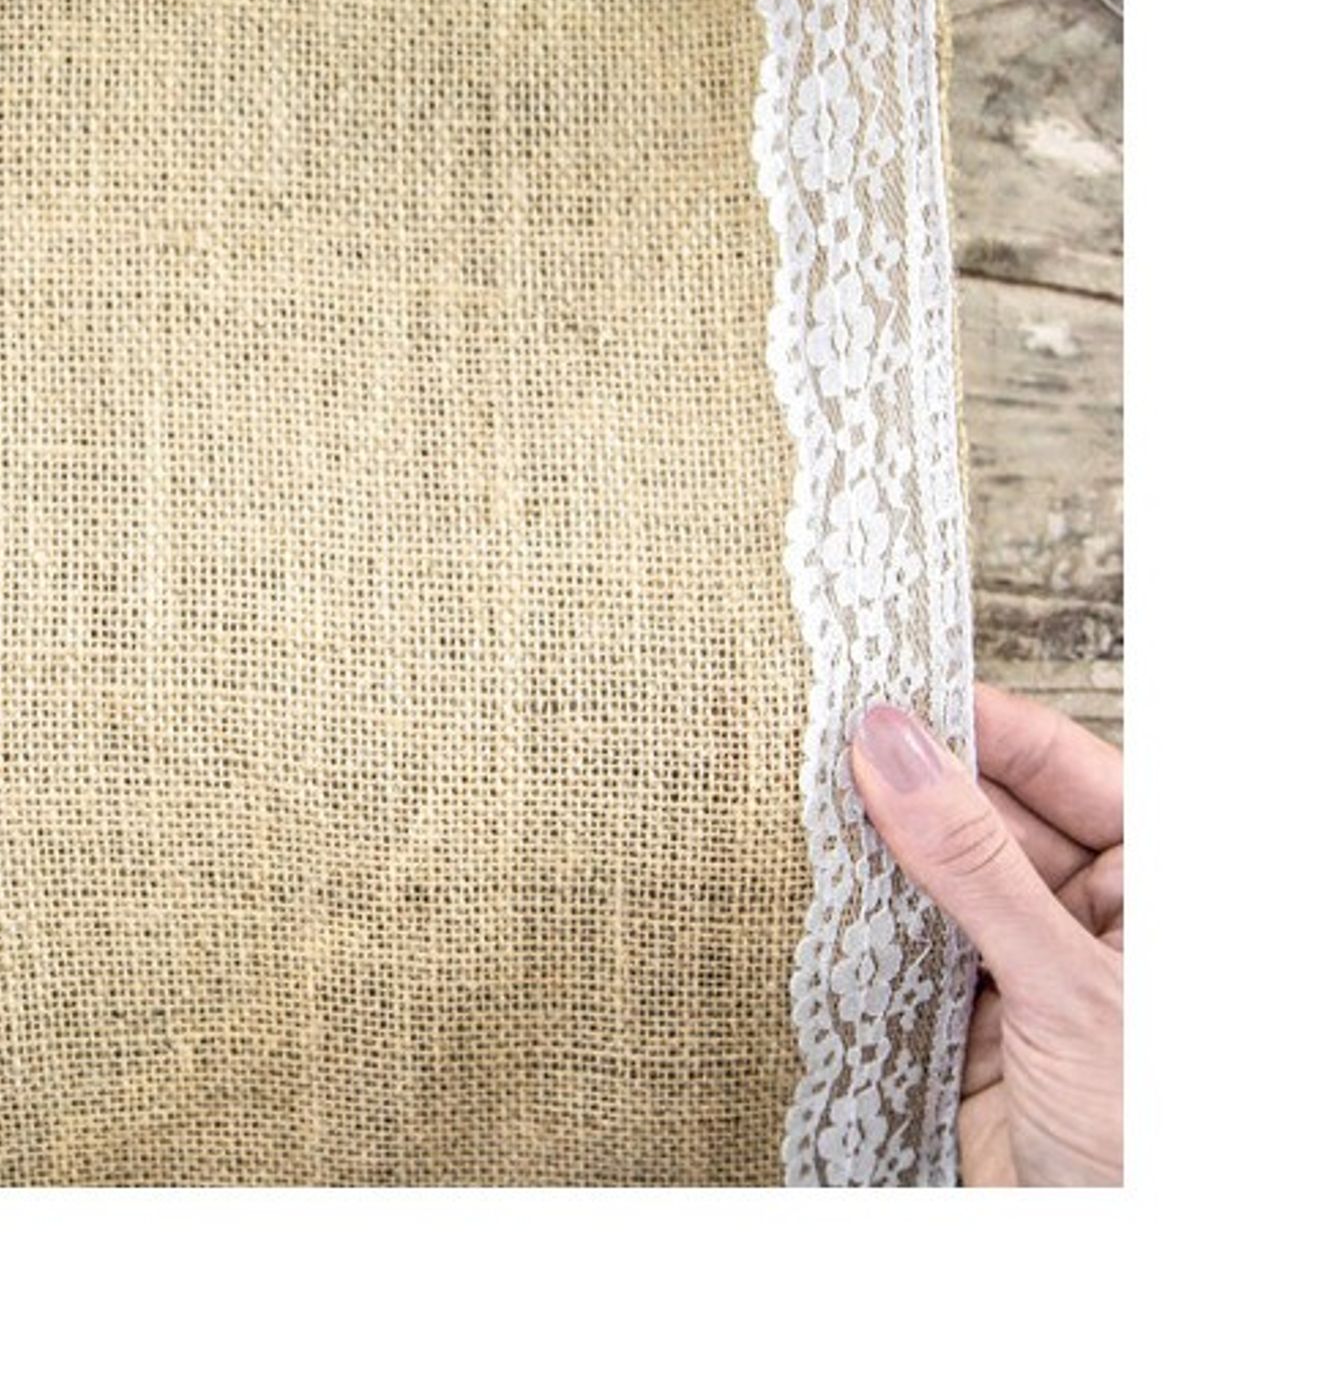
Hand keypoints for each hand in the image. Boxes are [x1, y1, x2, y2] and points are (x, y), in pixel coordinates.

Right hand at [851, 683, 1122, 1185]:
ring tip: (806, 804)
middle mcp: (1101, 917)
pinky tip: (819, 887)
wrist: (1111, 1278)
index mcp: (1163, 888)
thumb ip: (974, 862)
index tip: (889, 690)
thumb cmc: (1154, 1149)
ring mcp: (1034, 967)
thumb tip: (896, 744)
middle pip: (994, 814)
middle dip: (915, 784)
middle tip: (825, 744)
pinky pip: (911, 945)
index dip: (980, 722)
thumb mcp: (1070, 988)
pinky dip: (866, 924)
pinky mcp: (975, 1022)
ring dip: (882, 854)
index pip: (1065, 764)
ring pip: (942, 877)